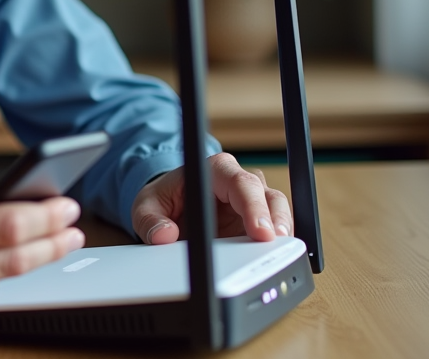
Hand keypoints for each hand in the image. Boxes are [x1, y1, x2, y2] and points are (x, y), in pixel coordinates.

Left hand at [130, 153, 291, 244]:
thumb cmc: (162, 198)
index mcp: (215, 170)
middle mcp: (238, 181)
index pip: (241, 183)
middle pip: (268, 196)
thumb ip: (150, 221)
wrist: (169, 206)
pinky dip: (277, 244)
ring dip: (282, 232)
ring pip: (278, 211)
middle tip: (274, 246)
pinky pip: (273, 230)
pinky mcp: (254, 222)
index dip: (254, 207)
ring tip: (281, 255)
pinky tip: (275, 259)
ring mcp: (251, 202)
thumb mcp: (146, 207)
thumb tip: (164, 236)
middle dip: (275, 221)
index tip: (259, 232)